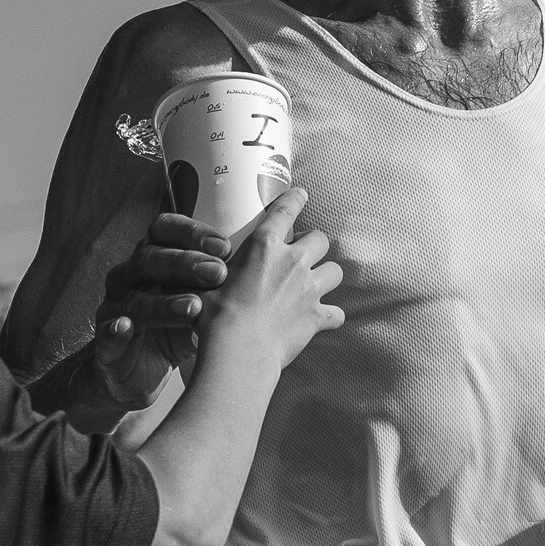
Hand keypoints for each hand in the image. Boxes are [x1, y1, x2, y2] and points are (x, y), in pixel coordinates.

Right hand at [91, 212, 231, 409]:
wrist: (137, 373)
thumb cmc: (173, 329)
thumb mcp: (200, 302)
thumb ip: (221, 284)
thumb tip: (270, 265)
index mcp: (151, 257)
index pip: (165, 230)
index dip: (192, 233)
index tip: (225, 245)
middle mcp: (129, 276)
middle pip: (150, 258)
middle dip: (185, 263)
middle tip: (219, 273)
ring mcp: (115, 308)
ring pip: (134, 297)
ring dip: (163, 301)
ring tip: (192, 308)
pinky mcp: (106, 343)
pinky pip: (107, 333)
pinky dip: (117, 329)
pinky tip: (127, 327)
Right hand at [201, 187, 343, 369]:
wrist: (238, 351)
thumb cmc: (215, 317)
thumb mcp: (208, 282)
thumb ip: (216, 269)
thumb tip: (209, 267)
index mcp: (263, 246)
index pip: (285, 211)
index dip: (295, 199)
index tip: (301, 194)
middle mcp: (292, 261)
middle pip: (319, 239)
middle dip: (314, 244)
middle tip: (303, 254)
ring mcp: (309, 289)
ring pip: (335, 271)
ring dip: (327, 275)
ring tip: (315, 283)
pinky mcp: (317, 316)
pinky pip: (337, 312)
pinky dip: (330, 315)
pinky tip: (321, 319)